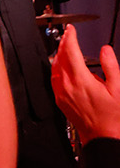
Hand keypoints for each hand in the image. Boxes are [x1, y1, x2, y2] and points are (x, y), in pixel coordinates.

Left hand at [52, 24, 119, 144]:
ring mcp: (61, 94)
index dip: (70, 37)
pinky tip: (62, 66)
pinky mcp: (60, 100)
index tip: (71, 29)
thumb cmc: (112, 118)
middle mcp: (67, 86)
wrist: (102, 137)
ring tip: (66, 47)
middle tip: (69, 35)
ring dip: (58, 54)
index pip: (70, 51)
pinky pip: (53, 79)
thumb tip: (105, 50)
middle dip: (63, 43)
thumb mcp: (118, 89)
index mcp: (81, 81)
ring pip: (54, 67)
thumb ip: (111, 66)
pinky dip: (56, 67)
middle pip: (60, 57)